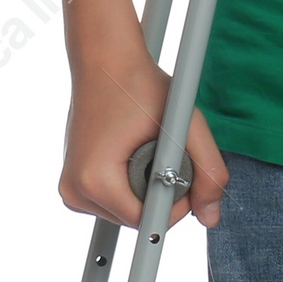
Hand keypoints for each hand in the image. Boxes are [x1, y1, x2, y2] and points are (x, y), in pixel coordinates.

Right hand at [59, 42, 228, 230]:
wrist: (105, 60)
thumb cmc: (141, 85)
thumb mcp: (184, 124)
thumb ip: (207, 169)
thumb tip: (212, 217)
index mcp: (95, 182)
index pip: (147, 222)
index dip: (176, 202)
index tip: (186, 169)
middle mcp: (75, 191)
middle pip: (135, 218)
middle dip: (160, 192)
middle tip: (166, 149)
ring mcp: (70, 189)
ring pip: (125, 211)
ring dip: (145, 187)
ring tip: (147, 146)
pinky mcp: (73, 182)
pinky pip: (112, 199)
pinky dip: (130, 182)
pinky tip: (134, 150)